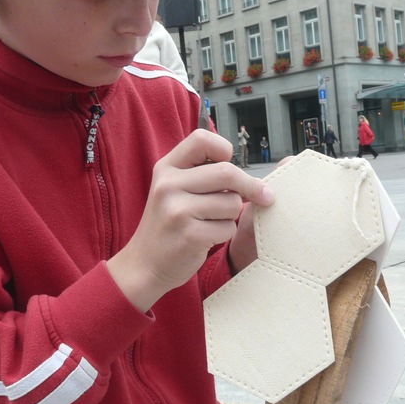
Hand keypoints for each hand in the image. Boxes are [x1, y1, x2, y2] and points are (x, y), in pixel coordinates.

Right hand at [107, 129, 272, 310]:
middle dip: (249, 186)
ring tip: (211, 222)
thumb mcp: (172, 189)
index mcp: (166, 168)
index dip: (224, 150)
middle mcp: (168, 185)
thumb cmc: (168, 224)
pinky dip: (224, 234)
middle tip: (260, 196)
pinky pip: (228, 228)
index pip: (202, 139)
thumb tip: (251, 175)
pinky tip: (206, 238)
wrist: (144, 264)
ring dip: (232, 215)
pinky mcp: (190, 235)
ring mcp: (177, 210)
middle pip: (227, 172)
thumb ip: (202, 174)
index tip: (232, 165)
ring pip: (232, 203)